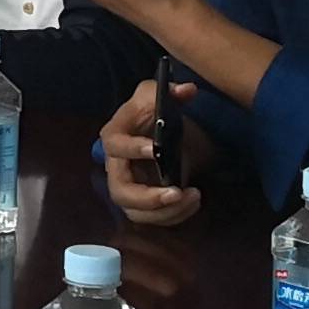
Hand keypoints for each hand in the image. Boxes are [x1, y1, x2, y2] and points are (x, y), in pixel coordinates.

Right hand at [99, 79, 208, 229]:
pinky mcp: (144, 203)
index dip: (132, 149)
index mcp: (115, 136)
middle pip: (120, 191)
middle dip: (147, 198)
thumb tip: (187, 90)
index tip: (156, 149)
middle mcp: (116, 167)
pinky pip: (153, 218)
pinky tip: (193, 201)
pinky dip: (174, 215)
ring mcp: (129, 188)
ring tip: (193, 197)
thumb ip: (171, 91)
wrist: (161, 133)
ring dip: (165, 211)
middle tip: (175, 192)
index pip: (115, 145)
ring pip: (137, 212)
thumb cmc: (154, 113)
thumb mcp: (159, 94)